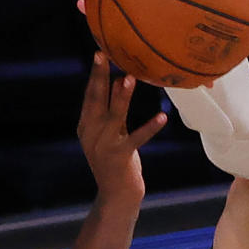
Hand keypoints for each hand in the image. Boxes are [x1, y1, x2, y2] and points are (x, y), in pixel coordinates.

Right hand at [77, 52, 166, 202]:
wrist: (116, 195)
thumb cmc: (115, 162)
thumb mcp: (109, 135)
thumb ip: (112, 112)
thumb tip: (121, 81)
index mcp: (85, 127)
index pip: (90, 97)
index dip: (95, 75)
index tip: (99, 54)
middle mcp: (92, 134)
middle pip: (96, 100)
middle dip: (99, 77)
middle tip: (103, 55)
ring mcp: (105, 146)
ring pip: (114, 115)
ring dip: (122, 96)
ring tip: (129, 78)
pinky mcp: (121, 157)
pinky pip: (138, 138)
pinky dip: (150, 127)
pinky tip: (162, 117)